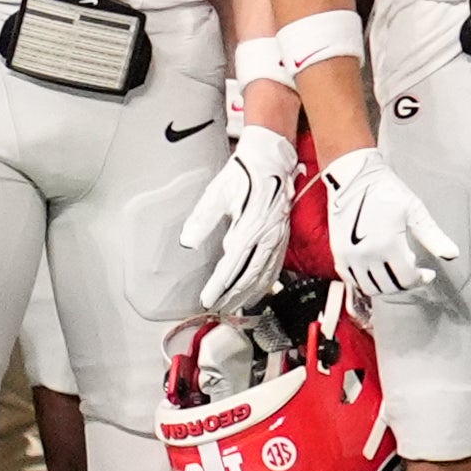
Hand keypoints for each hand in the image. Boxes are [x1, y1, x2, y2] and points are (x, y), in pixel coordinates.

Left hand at [178, 124, 300, 315]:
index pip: (232, 266)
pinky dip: (265, 283)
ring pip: (263, 275)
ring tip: (235, 307)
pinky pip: (275, 266)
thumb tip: (189, 239)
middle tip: (218, 310)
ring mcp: (276, 238)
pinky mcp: (281, 237)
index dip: (219, 285)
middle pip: (249, 276)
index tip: (208, 299)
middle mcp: (266, 237)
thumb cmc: (245, 174)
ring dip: (248, 294)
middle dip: (232, 296)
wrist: (272, 160)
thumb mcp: (218, 191)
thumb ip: (204, 217)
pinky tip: (257, 290)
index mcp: (250, 227)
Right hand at [319, 145, 460, 300]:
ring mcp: (349, 256)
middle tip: (414, 272)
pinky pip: (353, 280)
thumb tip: (453, 254)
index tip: (428, 274)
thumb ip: (433, 236)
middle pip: (390, 286)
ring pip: (371, 288)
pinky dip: (367, 281)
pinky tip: (378, 270)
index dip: (420, 279)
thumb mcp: (415, 211)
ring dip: (387, 285)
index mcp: (387, 245)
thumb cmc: (386, 190)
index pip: (406, 279)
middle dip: (406, 283)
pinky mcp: (339, 253)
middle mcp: (366, 255)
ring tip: (397, 272)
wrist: (354, 178)